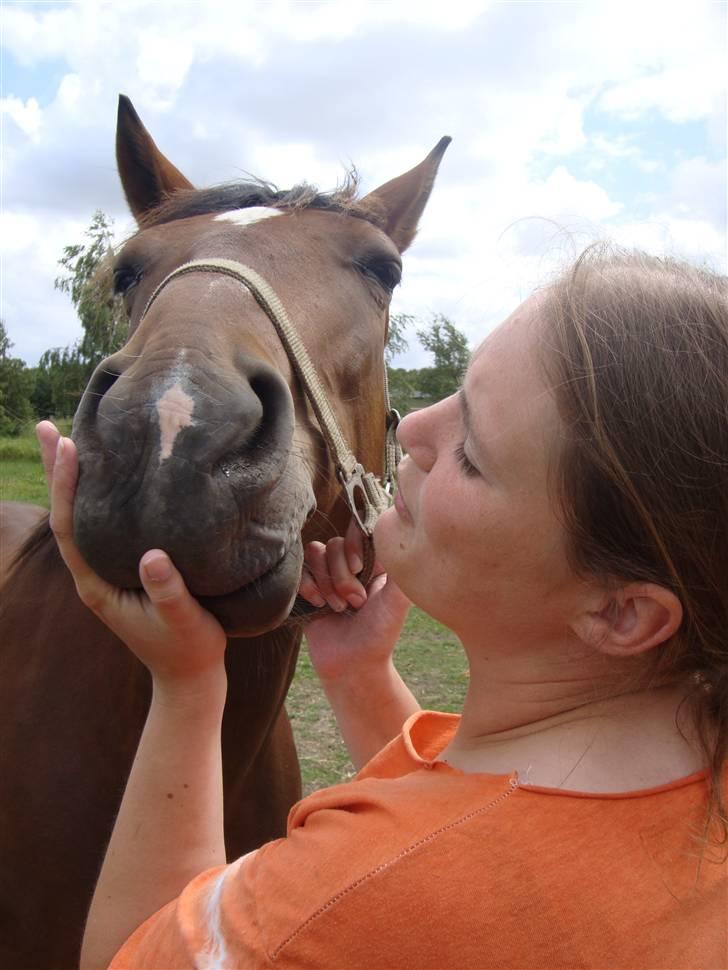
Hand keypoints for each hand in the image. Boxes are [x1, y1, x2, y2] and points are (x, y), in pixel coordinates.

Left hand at [36, 422, 226, 688]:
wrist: (189, 679)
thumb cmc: (189, 650)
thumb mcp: (184, 622)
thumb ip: (168, 593)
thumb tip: (151, 555)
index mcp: (96, 585)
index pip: (69, 527)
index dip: (65, 486)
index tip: (67, 445)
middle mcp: (94, 574)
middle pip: (67, 514)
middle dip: (57, 472)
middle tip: (48, 427)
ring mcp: (107, 572)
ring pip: (85, 517)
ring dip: (76, 480)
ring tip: (71, 438)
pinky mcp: (125, 570)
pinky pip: (105, 524)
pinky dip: (102, 495)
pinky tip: (115, 477)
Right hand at [299, 518, 410, 683]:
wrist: (353, 666)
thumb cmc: (379, 635)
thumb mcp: (396, 601)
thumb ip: (400, 572)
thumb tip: (405, 539)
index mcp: (374, 562)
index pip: (359, 532)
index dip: (355, 545)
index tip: (362, 568)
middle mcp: (350, 565)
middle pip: (335, 544)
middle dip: (342, 575)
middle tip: (355, 603)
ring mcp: (327, 576)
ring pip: (315, 552)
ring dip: (326, 582)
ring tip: (337, 608)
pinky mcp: (308, 588)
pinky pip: (299, 568)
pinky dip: (307, 585)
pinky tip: (318, 605)